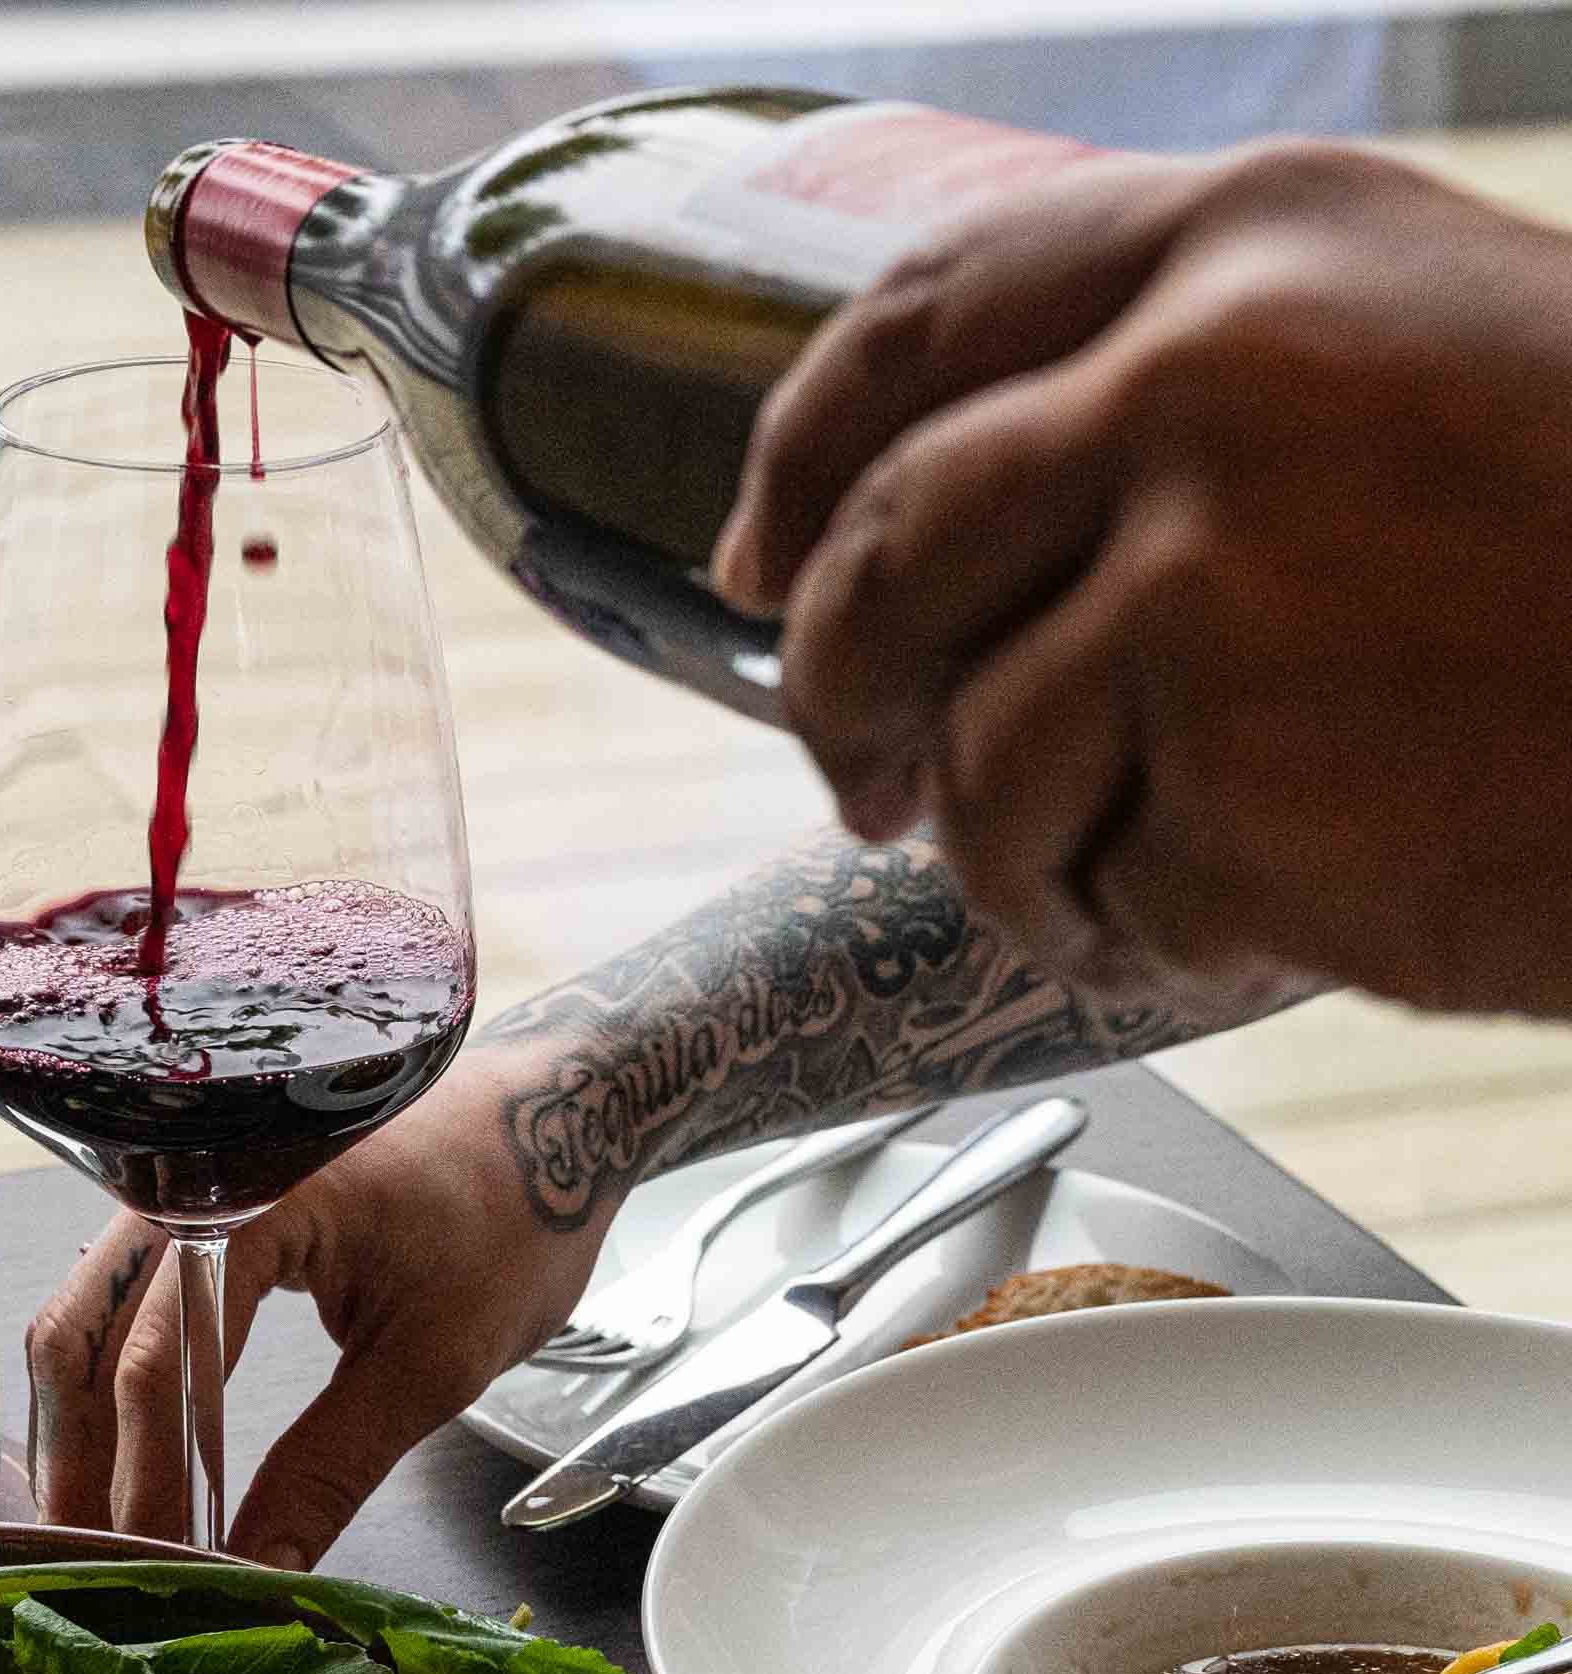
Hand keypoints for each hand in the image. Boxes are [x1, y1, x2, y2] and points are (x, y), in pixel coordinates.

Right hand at [23, 1050, 608, 1563]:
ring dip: (86, 1424)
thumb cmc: (516, 1219)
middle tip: (97, 1567)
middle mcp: (194, 1175)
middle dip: (84, 1458)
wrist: (556, 1117)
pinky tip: (129, 1454)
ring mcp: (187, 1183)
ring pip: (89, 1312)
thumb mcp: (433, 1364)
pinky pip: (128, 1295)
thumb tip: (254, 1570)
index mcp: (253, 1196)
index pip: (163, 1357)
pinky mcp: (200, 1205)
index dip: (151, 1476)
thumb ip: (330, 1468)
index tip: (157, 1564)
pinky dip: (117, 1379)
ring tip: (105, 1527)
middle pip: (86, 1330)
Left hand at [714, 140, 1571, 1018]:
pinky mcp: (1238, 777)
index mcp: (1247, 244)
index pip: (915, 326)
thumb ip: (1191, 399)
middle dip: (836, 694)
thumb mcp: (1416, 365)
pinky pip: (1095, 889)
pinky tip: (1256, 917)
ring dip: (1020, 855)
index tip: (751, 560)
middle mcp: (1202, 382)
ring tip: (1134, 880)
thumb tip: (961, 524)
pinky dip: (1139, 935)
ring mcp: (1210, 582)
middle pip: (884, 555)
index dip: (796, 457)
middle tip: (859, 780)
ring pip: (979, 762)